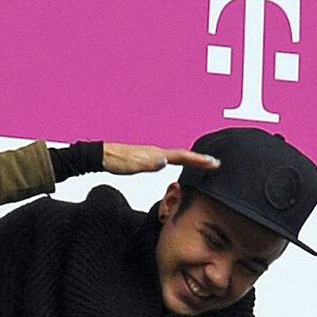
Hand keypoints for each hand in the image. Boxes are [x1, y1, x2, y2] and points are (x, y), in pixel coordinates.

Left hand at [102, 144, 219, 175]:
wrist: (102, 156)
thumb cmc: (117, 161)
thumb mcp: (133, 165)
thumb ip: (149, 164)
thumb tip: (164, 161)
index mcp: (156, 154)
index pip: (182, 156)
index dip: (198, 160)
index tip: (213, 162)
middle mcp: (157, 152)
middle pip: (183, 155)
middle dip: (199, 159)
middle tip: (214, 163)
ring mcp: (152, 154)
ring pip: (176, 156)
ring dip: (190, 160)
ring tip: (202, 163)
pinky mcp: (146, 158)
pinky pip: (167, 159)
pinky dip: (177, 161)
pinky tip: (173, 163)